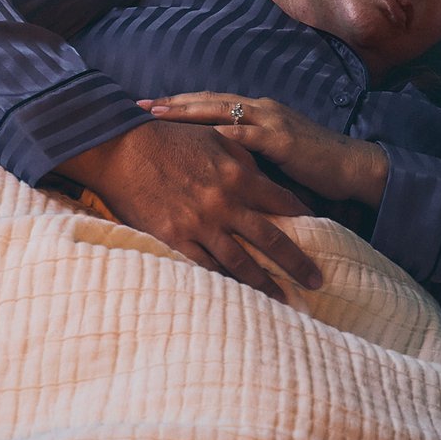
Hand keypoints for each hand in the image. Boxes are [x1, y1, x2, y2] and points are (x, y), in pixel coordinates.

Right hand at [55, 120, 324, 299]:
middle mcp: (225, 204)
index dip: (303, 218)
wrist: (121, 149)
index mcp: (238, 176)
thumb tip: (264, 176)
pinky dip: (225, 282)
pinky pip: (206, 267)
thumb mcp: (213, 139)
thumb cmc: (168, 139)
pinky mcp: (175, 239)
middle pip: (271, 240)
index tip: (320, 231)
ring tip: (284, 300)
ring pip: (241, 262)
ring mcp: (200, 225)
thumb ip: (242, 159)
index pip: (281, 202)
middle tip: (317, 281)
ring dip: (265, 284)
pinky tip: (239, 296)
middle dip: (297, 263)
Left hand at [143, 93, 390, 207]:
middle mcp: (262, 110)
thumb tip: (216, 159)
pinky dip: (223, 133)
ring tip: (159, 114)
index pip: (211, 103)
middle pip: (209, 101)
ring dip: (188, 112)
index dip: (180, 104)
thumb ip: (247, 152)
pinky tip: (199, 135)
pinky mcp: (284, 141)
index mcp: (258, 112)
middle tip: (140, 105)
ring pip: (222, 110)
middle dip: (173, 103)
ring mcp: (272, 122)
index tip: (149, 106)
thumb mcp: (273, 155)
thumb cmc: (313, 166)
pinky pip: (248, 135)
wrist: (352, 167)